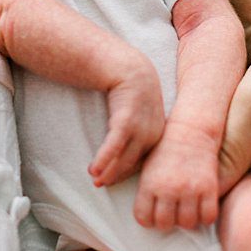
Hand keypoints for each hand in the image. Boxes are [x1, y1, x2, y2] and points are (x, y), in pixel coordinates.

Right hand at [89, 63, 164, 187]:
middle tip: (100, 185)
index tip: (111, 179)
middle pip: (133, 162)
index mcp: (158, 133)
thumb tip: (127, 142)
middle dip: (116, 175)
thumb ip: (138, 127)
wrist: (128, 66)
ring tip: (95, 180)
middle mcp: (153, 133)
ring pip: (124, 157)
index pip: (142, 160)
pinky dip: (104, 159)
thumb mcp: (141, 110)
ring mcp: (141, 128)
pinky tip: (93, 170)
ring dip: (108, 171)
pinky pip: (115, 146)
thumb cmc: (131, 89)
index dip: (126, 171)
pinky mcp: (126, 121)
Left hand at [135, 124, 222, 228]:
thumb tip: (142, 213)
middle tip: (172, 213)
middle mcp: (168, 189)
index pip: (143, 218)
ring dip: (187, 220)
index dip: (149, 220)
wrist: (190, 132)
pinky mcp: (209, 187)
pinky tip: (202, 209)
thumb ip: (144, 191)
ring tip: (187, 211)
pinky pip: (208, 216)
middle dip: (168, 222)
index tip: (154, 215)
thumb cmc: (166, 151)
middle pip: (165, 224)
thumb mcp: (146, 168)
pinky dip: (206, 217)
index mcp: (149, 184)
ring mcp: (190, 189)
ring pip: (187, 223)